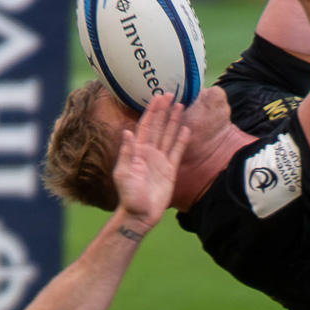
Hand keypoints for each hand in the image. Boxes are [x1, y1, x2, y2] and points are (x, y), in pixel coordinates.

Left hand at [112, 93, 189, 229]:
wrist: (140, 214)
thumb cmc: (129, 196)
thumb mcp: (124, 174)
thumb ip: (127, 153)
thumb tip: (127, 132)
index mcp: (137, 150)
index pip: (146, 126)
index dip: (152, 111)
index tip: (158, 97)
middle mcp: (149, 152)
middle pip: (159, 126)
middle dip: (164, 110)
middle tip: (171, 94)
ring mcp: (160, 160)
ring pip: (168, 135)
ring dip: (174, 121)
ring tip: (181, 106)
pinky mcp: (170, 170)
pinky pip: (177, 151)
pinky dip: (181, 140)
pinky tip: (186, 129)